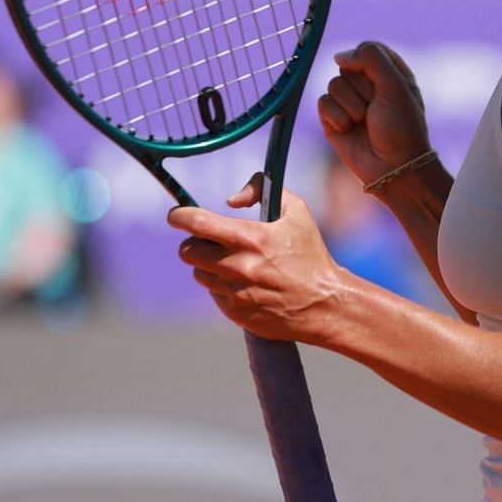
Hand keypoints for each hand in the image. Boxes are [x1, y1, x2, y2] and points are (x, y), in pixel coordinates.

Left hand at [169, 175, 349, 345]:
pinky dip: (221, 285)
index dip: (179, 216)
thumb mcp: (296, 210)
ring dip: (207, 265)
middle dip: (193, 242)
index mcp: (250, 238)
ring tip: (232, 262)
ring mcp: (235, 292)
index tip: (176, 215)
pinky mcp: (235, 313)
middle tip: (209, 240)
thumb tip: (230, 199)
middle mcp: (238, 266)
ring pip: (198, 273)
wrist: (325, 303)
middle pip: (187, 251)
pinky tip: (244, 282)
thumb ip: (262, 189)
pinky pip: (213, 294)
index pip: (197, 223)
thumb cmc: (310, 254)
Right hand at [317, 42, 430, 186]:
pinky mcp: (332, 118)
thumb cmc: (401, 127)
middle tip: (376, 109)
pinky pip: (323, 103)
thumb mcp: (395, 85)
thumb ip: (370, 59)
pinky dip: (338, 117)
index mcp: (388, 72)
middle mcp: (367, 84)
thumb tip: (338, 56)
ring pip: (333, 85)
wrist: (393, 167)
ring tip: (365, 122)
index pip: (367, 49)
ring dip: (352, 106)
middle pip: (346, 67)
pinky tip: (350, 130)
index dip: (368, 64)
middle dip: (362, 90)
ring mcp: (348, 101)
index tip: (380, 82)